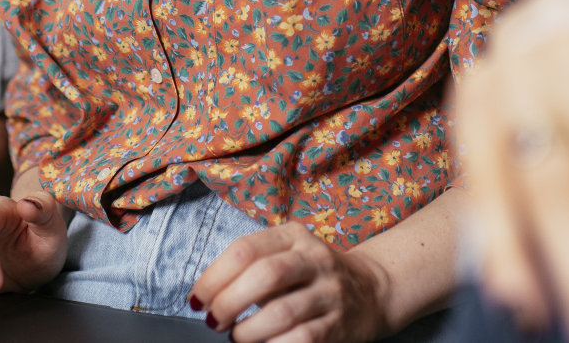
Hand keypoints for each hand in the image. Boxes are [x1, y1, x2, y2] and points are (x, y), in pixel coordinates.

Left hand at [190, 222, 390, 342]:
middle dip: (229, 302)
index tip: (197, 298)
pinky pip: (302, 338)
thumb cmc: (311, 275)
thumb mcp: (286, 255)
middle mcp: (314, 258)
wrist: (371, 290)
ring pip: (282, 312)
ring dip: (249, 330)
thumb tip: (206, 295)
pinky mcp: (339, 323)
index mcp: (293, 235)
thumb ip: (251, 267)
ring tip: (236, 336)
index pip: (245, 249)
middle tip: (213, 320)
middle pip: (264, 275)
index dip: (214, 276)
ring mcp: (330, 291)